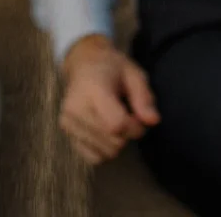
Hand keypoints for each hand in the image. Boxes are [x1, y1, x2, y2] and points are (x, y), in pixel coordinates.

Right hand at [60, 34, 159, 164]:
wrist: (83, 64)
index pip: (116, 125)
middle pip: (113, 143)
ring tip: (115, 120)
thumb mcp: (133, 74)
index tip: (139, 116)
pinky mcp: (66, 133)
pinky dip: (105, 149)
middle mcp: (76, 108)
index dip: (135, 127)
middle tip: (128, 115)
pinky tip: (105, 130)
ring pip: (105, 153)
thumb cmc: (112, 68)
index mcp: (93, 89)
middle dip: (128, 134)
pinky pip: (93, 157)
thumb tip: (153, 121)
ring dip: (117, 142)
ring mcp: (68, 122)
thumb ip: (144, 97)